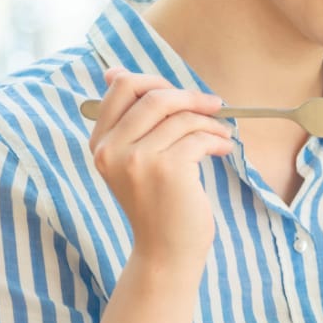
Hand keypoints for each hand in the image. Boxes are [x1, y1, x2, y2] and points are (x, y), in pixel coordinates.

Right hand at [88, 68, 233, 268]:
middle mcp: (111, 149)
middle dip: (190, 96)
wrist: (166, 251)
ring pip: (182, 117)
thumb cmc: (158, 203)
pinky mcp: (166, 169)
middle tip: (213, 105)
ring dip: (210, 122)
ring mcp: (137, 159)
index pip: (121, 86)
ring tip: (222, 136)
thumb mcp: (132, 160)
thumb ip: (129, 120)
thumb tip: (115, 71)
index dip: (156, 82)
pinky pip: (198, 136)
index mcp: (100, 142)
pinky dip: (217, 140)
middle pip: (154, 96)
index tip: (180, 94)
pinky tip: (223, 150)